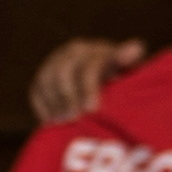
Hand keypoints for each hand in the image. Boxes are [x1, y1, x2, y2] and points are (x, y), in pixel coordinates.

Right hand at [25, 34, 148, 129]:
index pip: (89, 65)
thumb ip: (132, 65)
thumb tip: (133, 49)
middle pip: (63, 71)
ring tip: (62, 122)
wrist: (109, 87)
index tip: (92, 110)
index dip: (88, 88)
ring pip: (46, 78)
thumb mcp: (135, 76)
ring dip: (53, 102)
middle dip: (67, 97)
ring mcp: (57, 60)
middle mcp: (76, 50)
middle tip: (73, 119)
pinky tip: (49, 120)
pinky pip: (36, 88)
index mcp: (100, 50)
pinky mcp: (44, 74)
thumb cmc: (126, 86)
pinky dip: (41, 105)